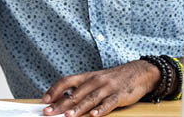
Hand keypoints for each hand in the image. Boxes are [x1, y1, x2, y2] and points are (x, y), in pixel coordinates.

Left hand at [42, 61, 160, 116]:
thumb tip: (63, 99)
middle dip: (61, 104)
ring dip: (78, 108)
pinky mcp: (119, 95)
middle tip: (49, 112)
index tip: (45, 100)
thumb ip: (82, 88)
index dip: (55, 90)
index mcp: (88, 77)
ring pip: (90, 99)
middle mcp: (95, 81)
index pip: (67, 81)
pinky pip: (109, 103)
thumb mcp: (97, 79)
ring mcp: (107, 88)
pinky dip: (101, 110)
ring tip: (68, 116)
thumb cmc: (115, 78)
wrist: (139, 72)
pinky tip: (94, 115)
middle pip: (76, 93)